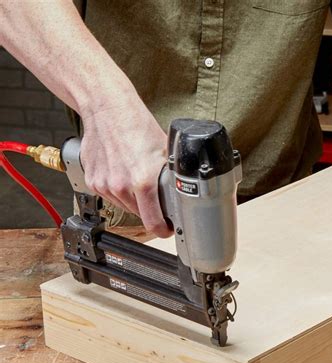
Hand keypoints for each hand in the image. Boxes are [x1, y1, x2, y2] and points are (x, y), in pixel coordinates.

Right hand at [80, 97, 172, 236]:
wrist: (107, 108)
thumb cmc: (136, 124)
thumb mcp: (165, 151)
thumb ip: (171, 176)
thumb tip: (182, 193)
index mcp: (143, 182)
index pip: (153, 223)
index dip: (162, 229)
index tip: (167, 228)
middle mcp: (121, 187)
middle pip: (140, 213)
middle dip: (149, 208)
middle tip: (154, 193)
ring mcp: (104, 185)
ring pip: (124, 205)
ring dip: (133, 198)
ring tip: (135, 175)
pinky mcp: (92, 181)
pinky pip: (110, 195)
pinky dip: (118, 189)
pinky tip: (121, 171)